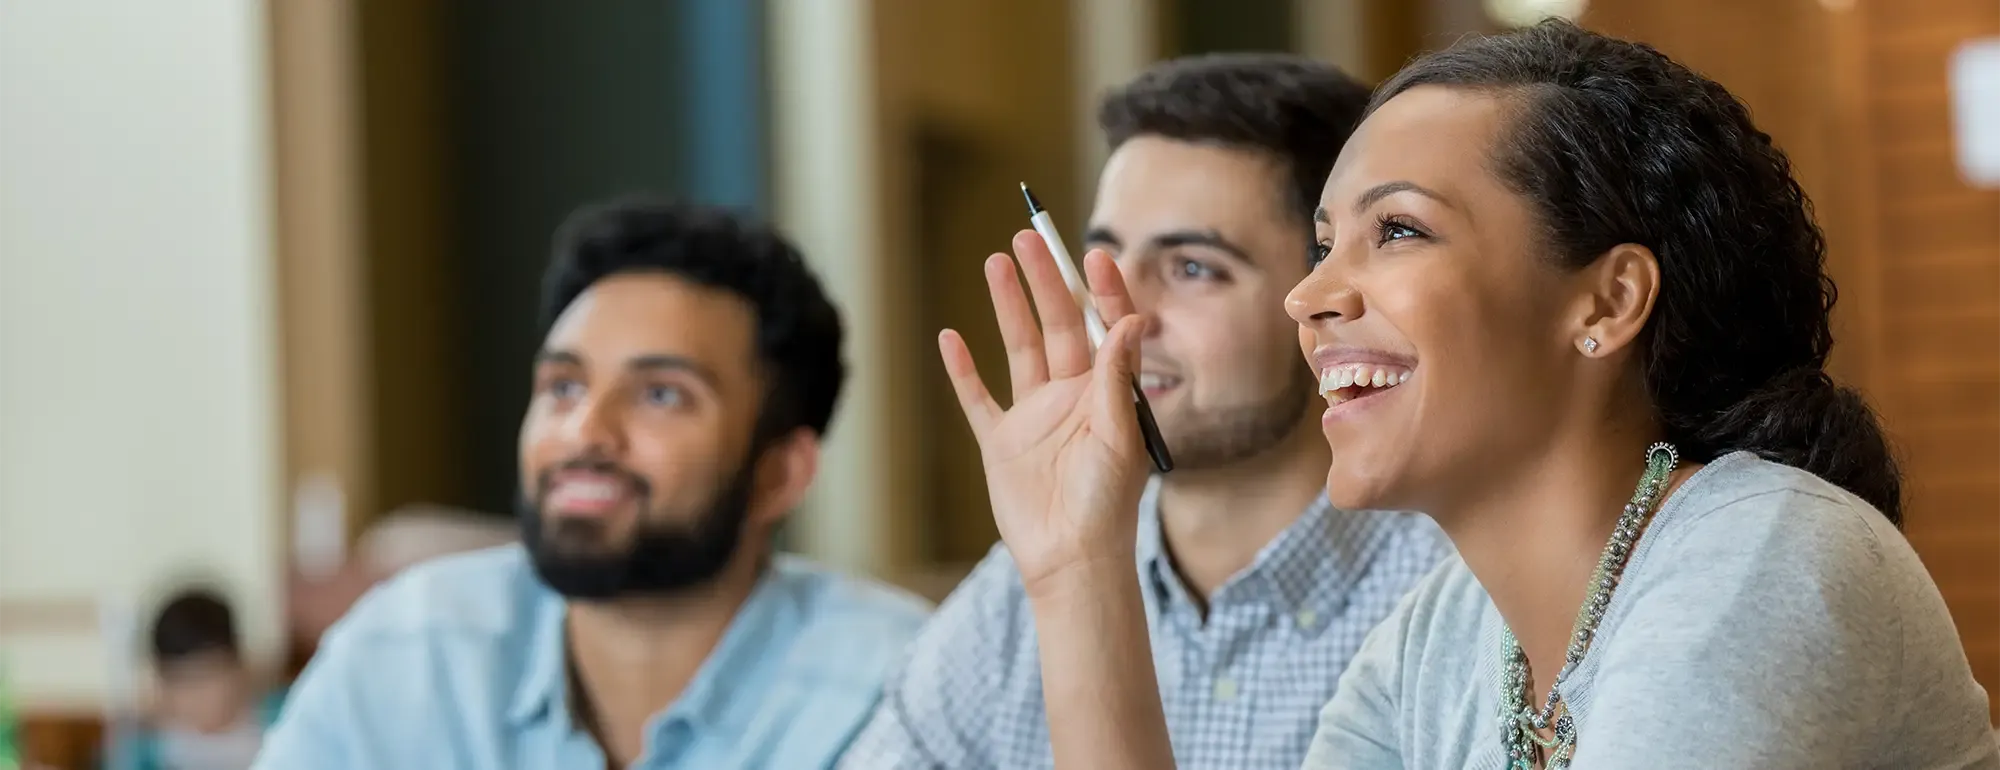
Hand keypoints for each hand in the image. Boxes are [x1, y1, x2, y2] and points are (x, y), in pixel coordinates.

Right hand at [939, 230, 1151, 596]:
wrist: (1071, 560)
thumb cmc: (1107, 505)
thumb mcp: (1119, 437)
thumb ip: (1119, 378)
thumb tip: (1130, 319)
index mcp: (1107, 393)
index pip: (1105, 327)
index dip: (1101, 289)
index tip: (1093, 253)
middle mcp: (1071, 397)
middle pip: (1058, 325)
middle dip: (1046, 280)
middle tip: (1031, 236)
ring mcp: (1034, 417)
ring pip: (1019, 347)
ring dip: (1008, 306)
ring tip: (996, 261)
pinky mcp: (1001, 443)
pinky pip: (978, 398)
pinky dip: (962, 370)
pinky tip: (950, 338)